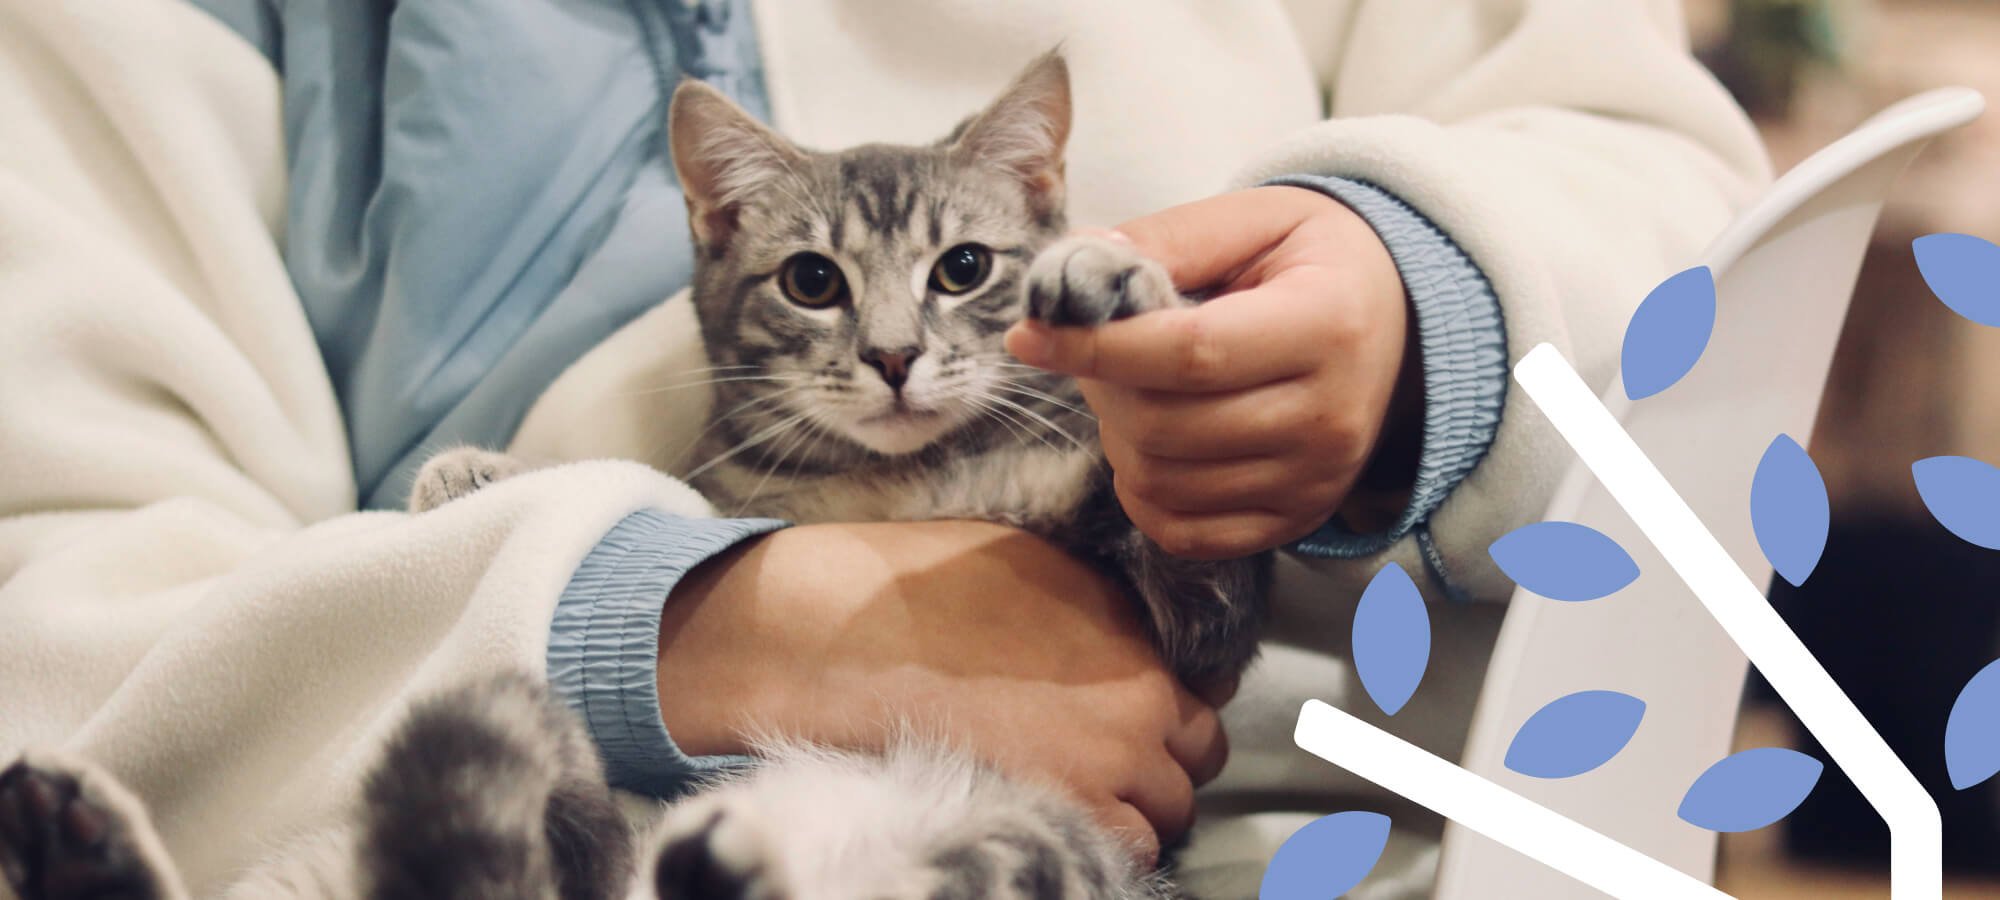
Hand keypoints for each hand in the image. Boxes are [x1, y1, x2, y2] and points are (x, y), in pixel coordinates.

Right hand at [657, 521, 1226, 864]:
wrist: (841, 641)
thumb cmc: (919, 592)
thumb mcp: (1035, 565)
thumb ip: (1102, 611)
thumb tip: (1133, 640)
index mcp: (1133, 639)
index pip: (1204, 699)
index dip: (1167, 714)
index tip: (1136, 723)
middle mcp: (1137, 704)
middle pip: (1193, 763)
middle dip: (1158, 765)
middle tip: (1103, 764)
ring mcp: (1106, 767)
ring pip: (1165, 817)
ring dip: (1133, 811)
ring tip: (1075, 797)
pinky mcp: (1066, 813)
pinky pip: (1123, 851)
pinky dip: (1103, 844)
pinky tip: (1056, 819)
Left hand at [1006, 186, 1420, 558]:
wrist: (1402, 324)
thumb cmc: (1317, 263)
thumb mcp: (1257, 219)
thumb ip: (1168, 239)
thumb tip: (1073, 269)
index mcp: (1326, 325)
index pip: (1188, 354)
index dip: (1096, 347)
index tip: (1031, 334)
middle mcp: (1330, 417)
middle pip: (1167, 426)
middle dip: (1104, 387)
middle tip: (1099, 349)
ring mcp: (1316, 480)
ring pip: (1164, 483)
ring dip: (1119, 437)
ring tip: (1135, 390)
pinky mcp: (1296, 519)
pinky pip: (1184, 532)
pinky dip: (1143, 494)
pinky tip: (1151, 444)